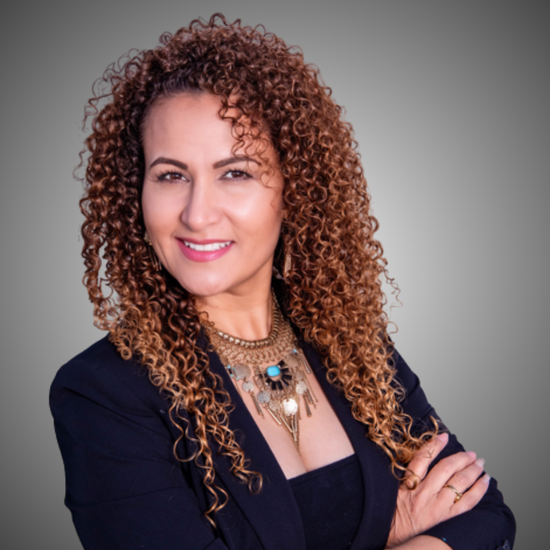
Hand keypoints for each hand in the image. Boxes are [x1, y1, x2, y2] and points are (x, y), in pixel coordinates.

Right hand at [386, 433, 490, 547]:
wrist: (395, 539)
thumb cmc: (393, 518)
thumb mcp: (393, 494)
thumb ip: (406, 479)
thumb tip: (418, 464)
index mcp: (409, 484)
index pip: (423, 458)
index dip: (434, 445)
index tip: (444, 436)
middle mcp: (424, 493)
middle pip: (446, 468)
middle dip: (460, 458)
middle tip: (471, 453)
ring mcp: (438, 506)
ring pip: (459, 481)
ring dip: (473, 470)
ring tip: (480, 463)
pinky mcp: (448, 518)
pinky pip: (468, 501)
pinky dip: (479, 489)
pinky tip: (485, 481)